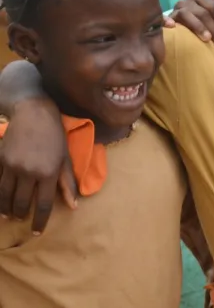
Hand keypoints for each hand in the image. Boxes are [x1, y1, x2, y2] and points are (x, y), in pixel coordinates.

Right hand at [0, 99, 76, 232]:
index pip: (43, 205)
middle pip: (21, 204)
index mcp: (49, 173)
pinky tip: (1, 200)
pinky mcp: (1, 160)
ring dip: (6, 209)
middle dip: (20, 216)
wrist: (34, 114)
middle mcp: (29, 172)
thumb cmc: (55, 137)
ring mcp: (12, 166)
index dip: (40, 222)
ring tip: (8, 215)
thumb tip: (74, 206)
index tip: (36, 233)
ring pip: (5, 196)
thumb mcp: (66, 159)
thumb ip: (68, 183)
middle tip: (20, 220)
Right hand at [165, 0, 213, 49]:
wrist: (179, 24)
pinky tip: (172, 26)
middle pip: (205, 12)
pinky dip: (167, 21)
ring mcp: (178, 8)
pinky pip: (165, 17)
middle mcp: (189, 0)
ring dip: (199, 27)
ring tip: (207, 39)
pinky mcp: (168, 17)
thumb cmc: (201, 22)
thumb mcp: (213, 17)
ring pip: (189, 15)